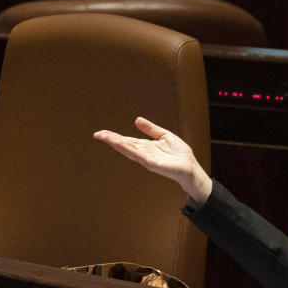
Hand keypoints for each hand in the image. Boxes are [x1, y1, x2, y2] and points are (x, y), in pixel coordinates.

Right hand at [93, 117, 212, 201]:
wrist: (190, 167)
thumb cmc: (180, 154)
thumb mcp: (164, 136)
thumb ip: (151, 129)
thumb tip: (136, 120)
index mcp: (146, 147)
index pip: (127, 140)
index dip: (114, 137)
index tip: (102, 133)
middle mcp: (144, 153)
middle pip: (125, 145)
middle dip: (111, 140)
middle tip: (98, 134)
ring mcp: (147, 159)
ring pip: (129, 149)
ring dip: (117, 143)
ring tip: (106, 137)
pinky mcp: (153, 163)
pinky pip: (139, 155)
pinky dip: (130, 150)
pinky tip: (122, 144)